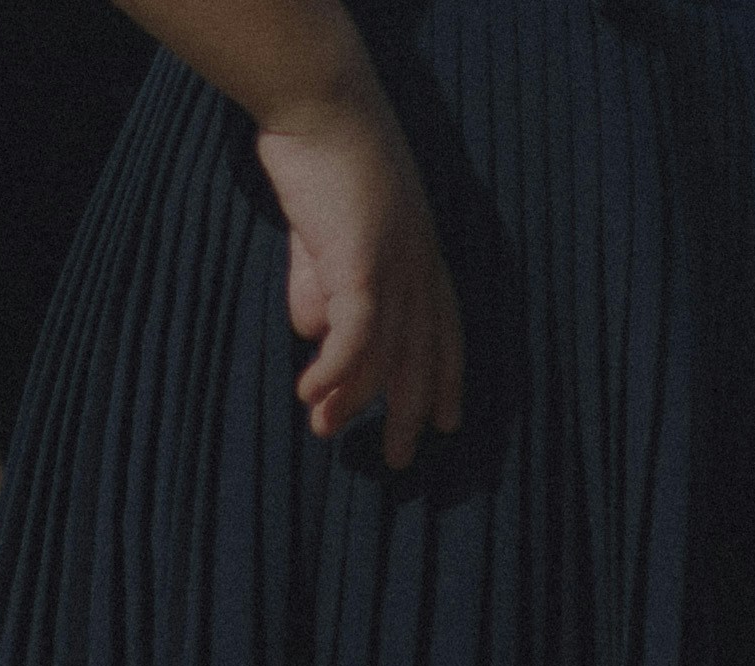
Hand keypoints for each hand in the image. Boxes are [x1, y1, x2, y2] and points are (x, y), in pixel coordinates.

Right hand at [252, 87, 465, 467]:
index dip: (443, 378)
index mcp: (419, 258)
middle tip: (395, 461)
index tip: (443, 423)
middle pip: (424, 352)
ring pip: (388, 351)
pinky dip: (336, 369)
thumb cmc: (324, 170)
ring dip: (355, 399)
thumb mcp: (322, 242)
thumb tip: (311, 334)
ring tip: (324, 433)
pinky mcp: (365, 263)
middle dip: (411, 409)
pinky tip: (311, 394)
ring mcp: (397, 265)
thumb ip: (319, 288)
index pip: (442, 330)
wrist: (324, 116)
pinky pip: (358, 332)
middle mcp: (420, 266)